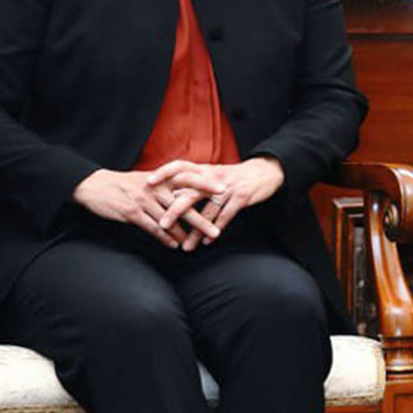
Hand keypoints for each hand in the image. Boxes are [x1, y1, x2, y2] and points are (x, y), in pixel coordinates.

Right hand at [71, 168, 216, 248]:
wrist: (96, 185)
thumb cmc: (125, 183)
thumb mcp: (148, 179)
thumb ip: (167, 184)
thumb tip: (188, 192)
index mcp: (161, 178)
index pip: (189, 179)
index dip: (206, 184)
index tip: (224, 190)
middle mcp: (155, 188)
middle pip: (184, 205)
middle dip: (201, 219)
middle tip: (216, 231)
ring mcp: (144, 200)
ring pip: (169, 219)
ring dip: (184, 234)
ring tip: (196, 244)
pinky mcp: (132, 212)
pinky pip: (152, 227)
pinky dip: (164, 237)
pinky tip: (173, 245)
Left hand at [145, 157, 284, 249]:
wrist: (264, 172)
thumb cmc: (233, 176)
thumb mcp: (213, 172)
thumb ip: (193, 181)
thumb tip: (169, 192)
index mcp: (204, 169)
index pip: (179, 166)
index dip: (163, 173)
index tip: (148, 183)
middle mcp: (214, 176)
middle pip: (190, 193)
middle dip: (175, 210)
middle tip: (163, 225)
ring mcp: (228, 188)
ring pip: (208, 211)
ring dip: (196, 231)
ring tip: (186, 246)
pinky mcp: (241, 198)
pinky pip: (225, 216)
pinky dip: (215, 230)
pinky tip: (207, 242)